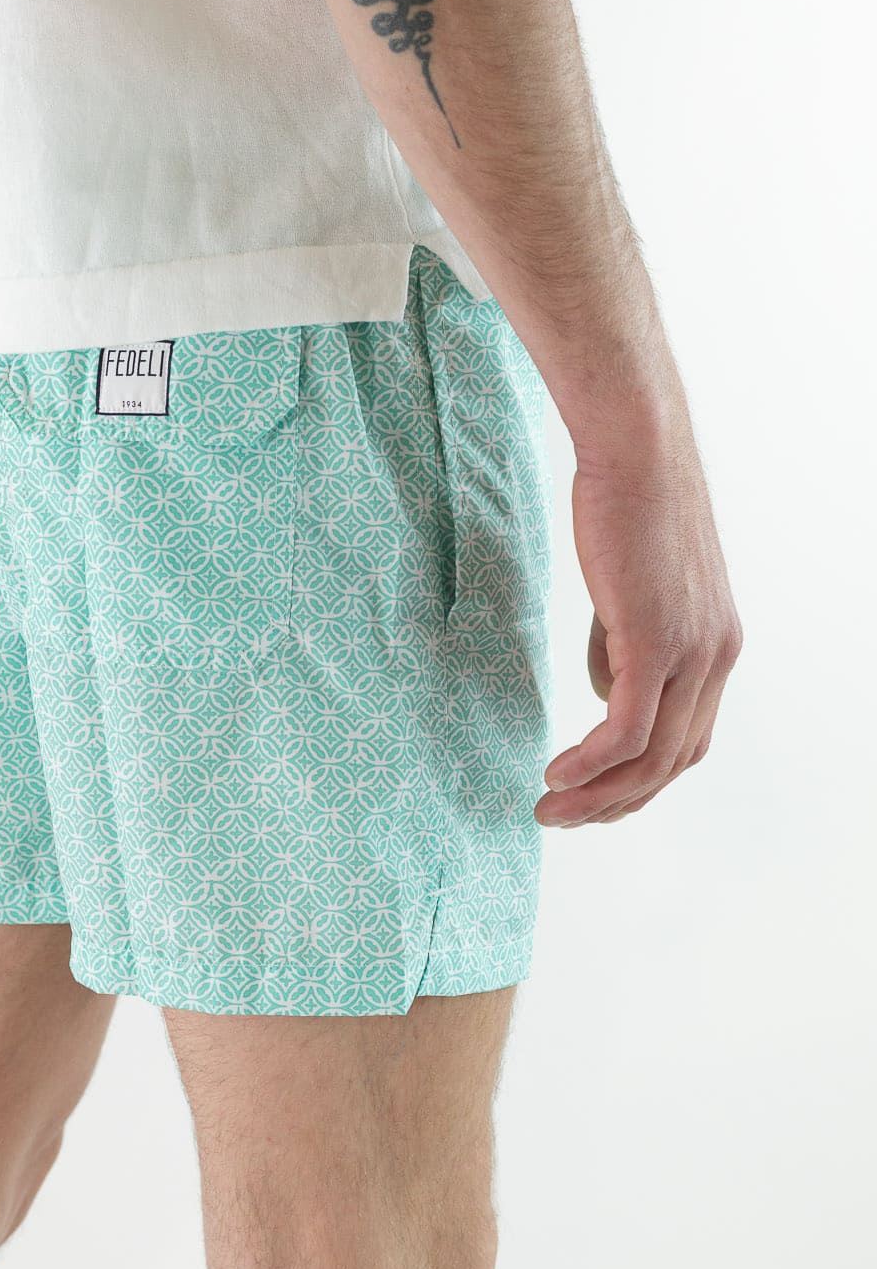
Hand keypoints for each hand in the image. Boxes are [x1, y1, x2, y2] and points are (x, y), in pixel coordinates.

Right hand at [536, 434, 741, 827]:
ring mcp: (692, 652)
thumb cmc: (625, 505)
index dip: (640, 777)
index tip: (593, 794)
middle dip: (618, 801)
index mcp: (717, 647)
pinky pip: (626, 729)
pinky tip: (557, 773)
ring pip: (651, 757)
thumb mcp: (627, 589)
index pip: (687, 738)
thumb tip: (601, 691)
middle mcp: (717, 657)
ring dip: (599, 795)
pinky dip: (590, 762)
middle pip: (674, 761)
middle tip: (566, 818)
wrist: (636, 450)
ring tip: (550, 809)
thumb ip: (618, 644)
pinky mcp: (656, 642)